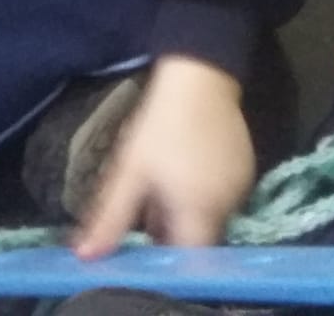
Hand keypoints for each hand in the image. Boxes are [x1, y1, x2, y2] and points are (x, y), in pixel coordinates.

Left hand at [74, 55, 255, 257]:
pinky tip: (186, 169)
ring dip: (189, 213)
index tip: (145, 245)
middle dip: (174, 232)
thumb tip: (87, 256)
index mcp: (201, 208)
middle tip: (148, 207)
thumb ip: (111, 218)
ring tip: (165, 183)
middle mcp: (229, 203)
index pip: (188, 258)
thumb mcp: (130, 170)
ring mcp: (242, 184)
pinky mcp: (247, 167)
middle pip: (201, 239)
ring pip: (212, 217)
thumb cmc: (161, 123)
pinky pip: (223, 196)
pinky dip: (204, 195)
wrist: (200, 75)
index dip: (166, 258)